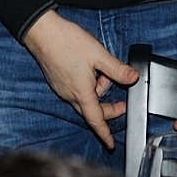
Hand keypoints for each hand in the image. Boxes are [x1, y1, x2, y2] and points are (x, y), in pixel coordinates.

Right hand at [22, 10, 138, 149]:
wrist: (43, 32)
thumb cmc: (67, 41)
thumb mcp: (98, 54)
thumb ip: (117, 69)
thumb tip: (133, 77)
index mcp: (81, 92)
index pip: (96, 120)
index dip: (105, 134)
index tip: (110, 144)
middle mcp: (70, 95)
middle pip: (92, 111)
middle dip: (108, 110)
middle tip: (122, 102)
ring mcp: (62, 89)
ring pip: (84, 99)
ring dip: (98, 92)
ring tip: (104, 72)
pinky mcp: (57, 81)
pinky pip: (75, 91)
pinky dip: (87, 86)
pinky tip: (91, 69)